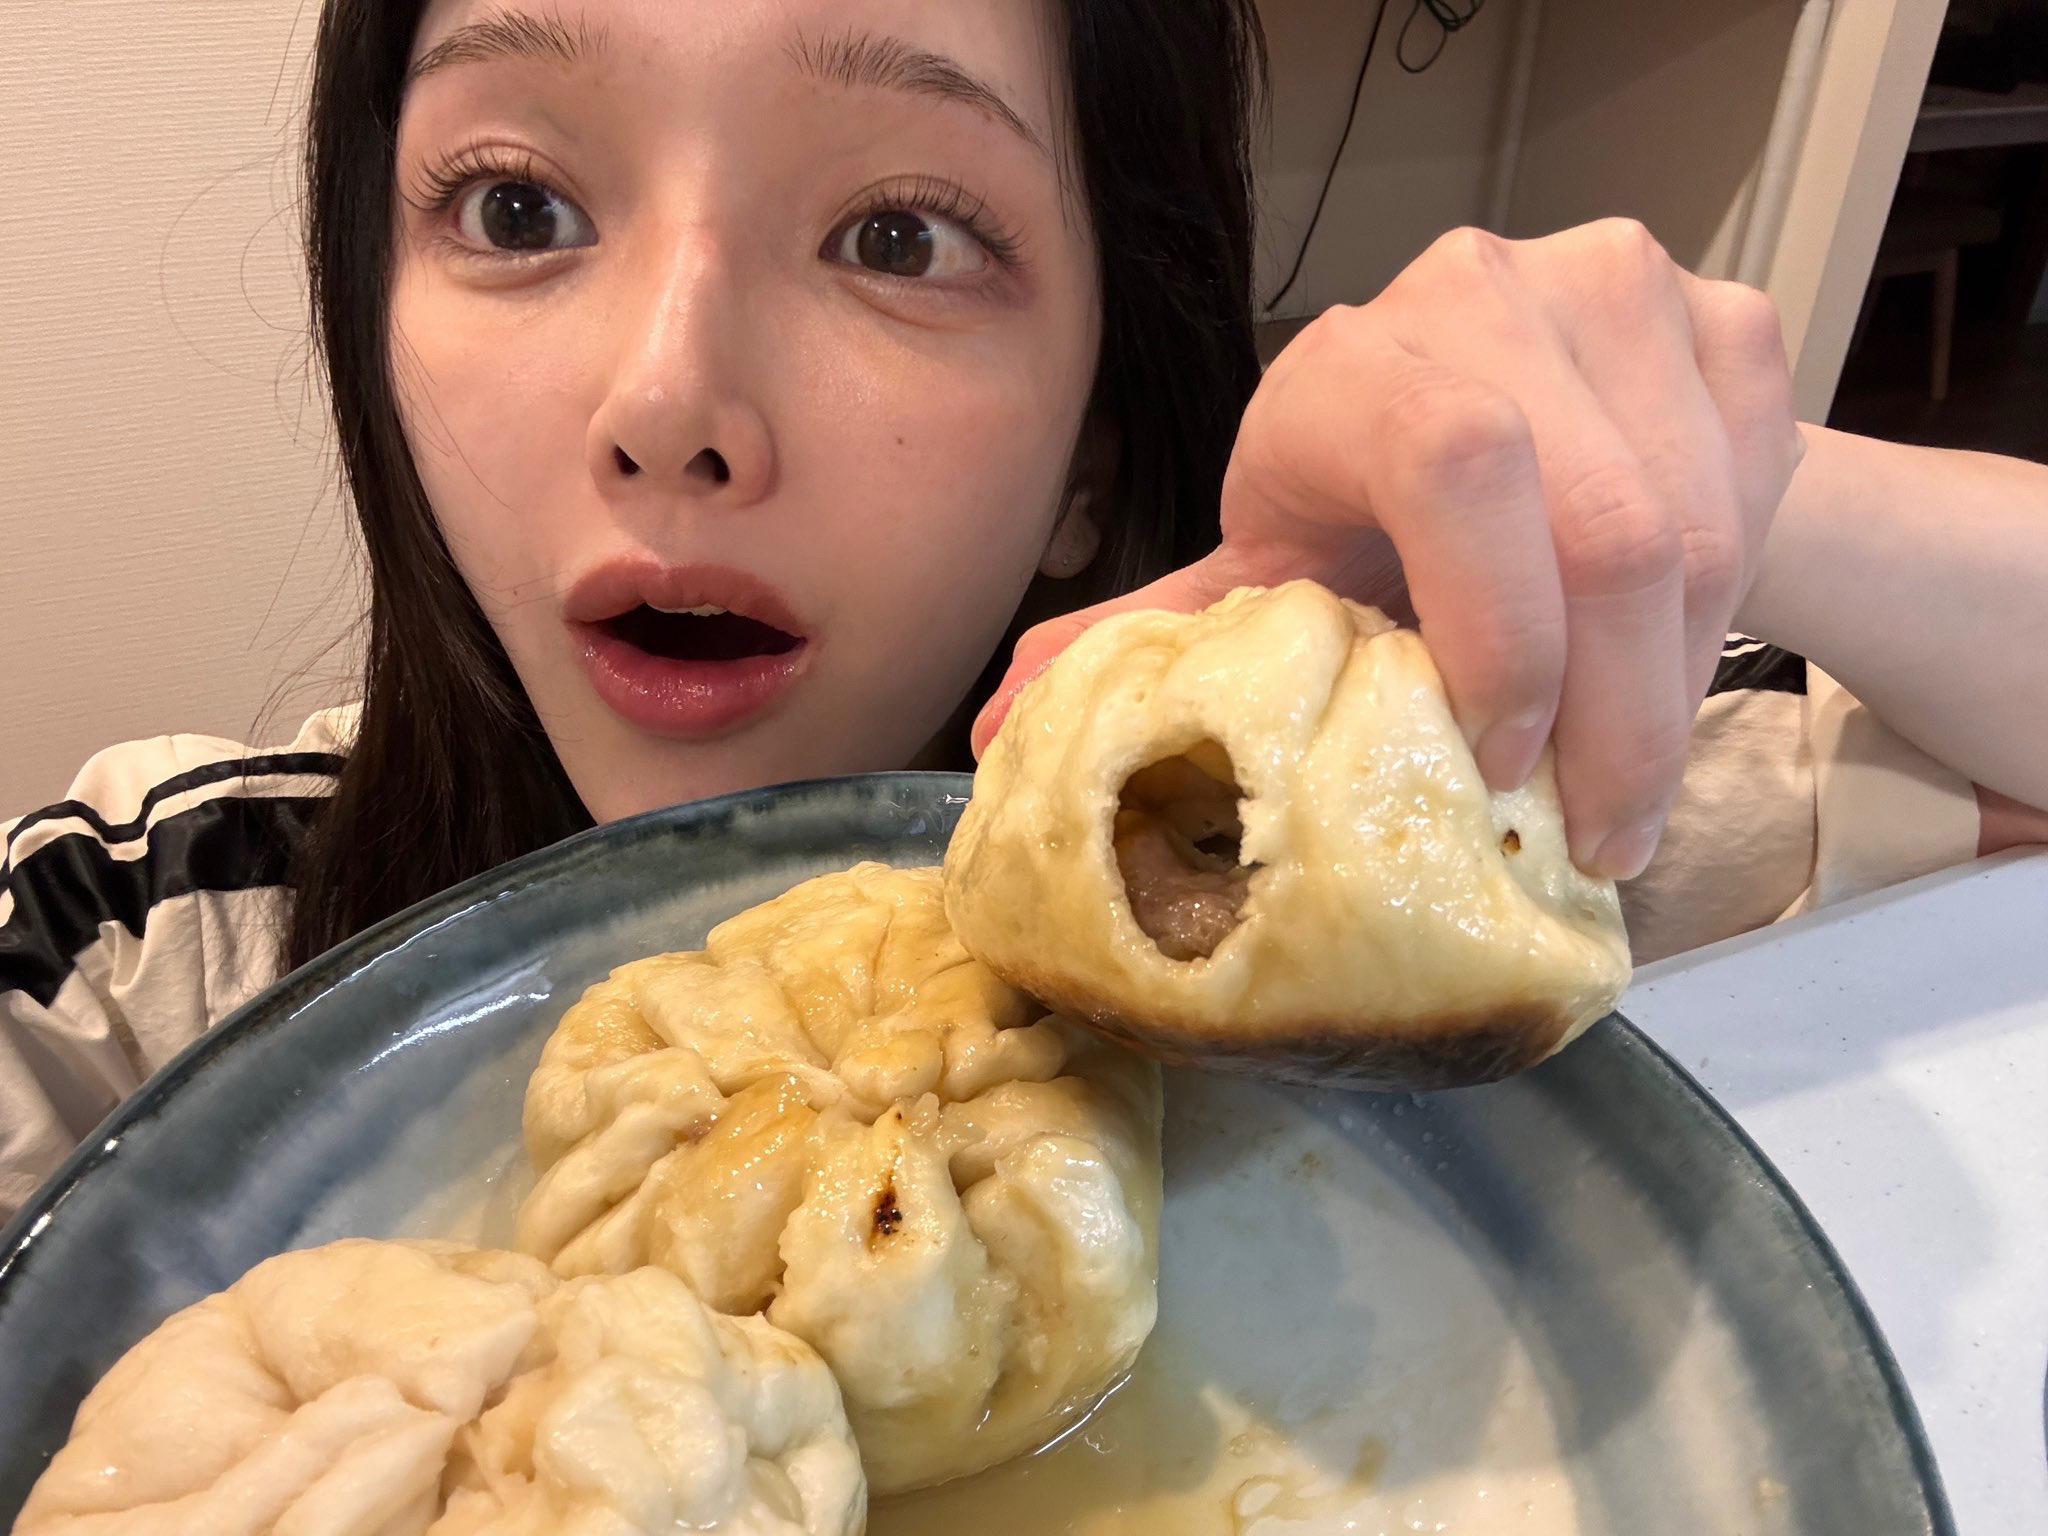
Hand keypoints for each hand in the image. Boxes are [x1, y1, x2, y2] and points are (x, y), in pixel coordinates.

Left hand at [974, 219, 1804, 877]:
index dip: (1498, 631)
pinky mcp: (1729, 322)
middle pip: (1611, 525)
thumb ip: (1164, 644)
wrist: (1524, 423)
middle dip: (1614, 721)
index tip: (1494, 769)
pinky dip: (1728, 619)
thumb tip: (995, 738)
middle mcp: (1489, 293)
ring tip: (1633, 790)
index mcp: (1350, 365)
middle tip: (1597, 839)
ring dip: (1674, 694)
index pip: (1457, 461)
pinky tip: (1669, 674)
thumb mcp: (1267, 574)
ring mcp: (1624, 291)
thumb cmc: (1367, 517)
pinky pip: (1763, 497)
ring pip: (1703, 530)